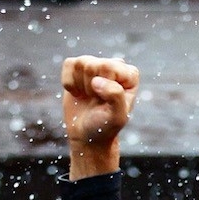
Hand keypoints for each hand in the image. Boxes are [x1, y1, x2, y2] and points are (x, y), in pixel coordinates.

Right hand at [61, 56, 138, 177]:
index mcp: (130, 75)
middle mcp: (115, 65)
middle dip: (90, 87)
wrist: (87, 136)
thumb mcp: (117, 117)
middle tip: (96, 101)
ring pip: (79, 64)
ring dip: (80, 86)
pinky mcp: (79, 66)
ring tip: (89, 98)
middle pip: (92, 64)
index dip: (103, 87)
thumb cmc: (105, 127)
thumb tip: (96, 81)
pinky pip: (68, 65)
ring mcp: (96, 63)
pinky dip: (69, 83)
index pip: (108, 67)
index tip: (106, 102)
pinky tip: (79, 93)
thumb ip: (115, 96)